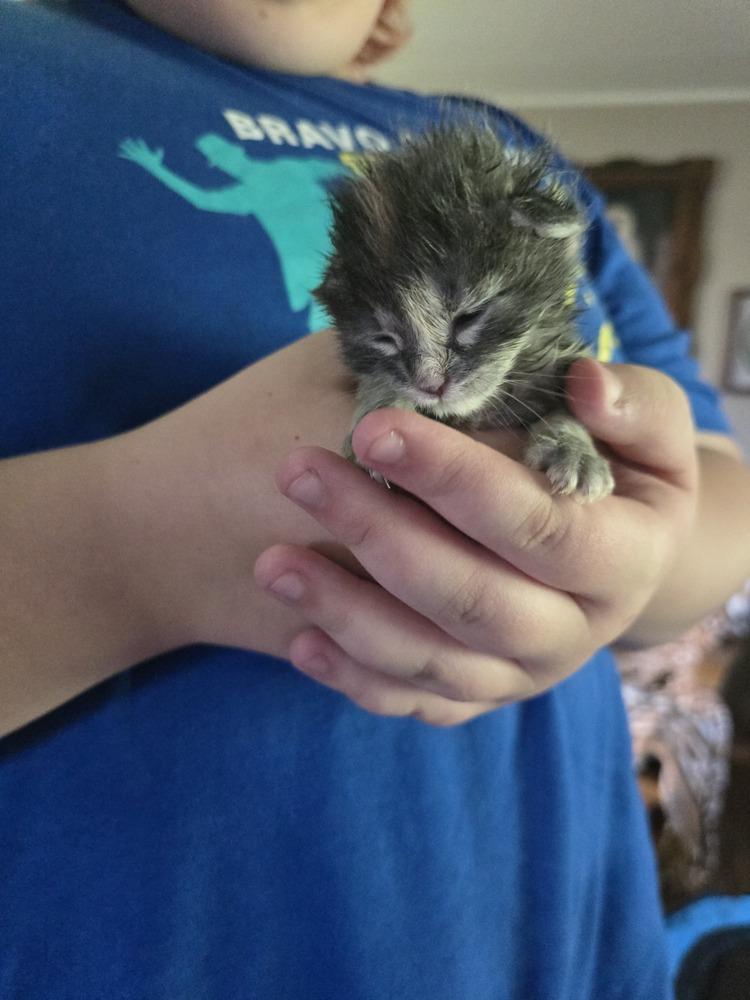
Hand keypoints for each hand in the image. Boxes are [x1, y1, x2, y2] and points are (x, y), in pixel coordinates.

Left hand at [255, 360, 698, 726]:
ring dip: (348, 612)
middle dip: (380, 535)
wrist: (608, 546)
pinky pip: (414, 701)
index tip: (376, 430)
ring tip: (273, 561)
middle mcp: (579, 631)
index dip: (458, 479)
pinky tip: (298, 642)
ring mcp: (523, 673)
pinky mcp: (477, 695)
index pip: (540, 524)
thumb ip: (624, 403)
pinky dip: (355, 677)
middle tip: (298, 474)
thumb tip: (584, 383)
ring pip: (434, 660)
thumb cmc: (612, 464)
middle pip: (476, 599)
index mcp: (627, 558)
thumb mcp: (641, 423)